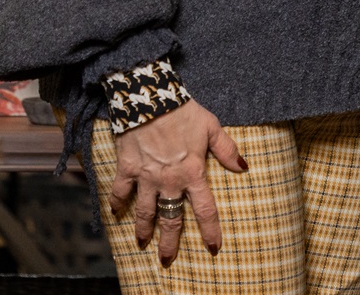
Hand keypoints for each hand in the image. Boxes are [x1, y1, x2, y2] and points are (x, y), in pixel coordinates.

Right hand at [108, 100, 246, 264]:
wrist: (151, 98)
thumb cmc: (184, 111)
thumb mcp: (212, 127)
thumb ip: (227, 150)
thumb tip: (244, 167)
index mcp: (193, 173)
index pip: (205, 210)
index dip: (210, 231)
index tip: (213, 248)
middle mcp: (169, 181)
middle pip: (171, 219)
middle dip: (170, 242)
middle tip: (167, 260)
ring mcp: (146, 177)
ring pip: (144, 212)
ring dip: (143, 229)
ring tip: (142, 242)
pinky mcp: (127, 168)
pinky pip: (120, 191)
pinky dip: (116, 202)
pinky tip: (115, 212)